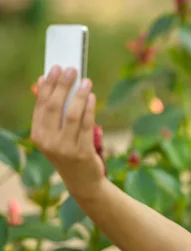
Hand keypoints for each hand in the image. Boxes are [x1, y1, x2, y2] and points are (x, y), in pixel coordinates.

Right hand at [31, 66, 105, 200]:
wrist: (83, 181)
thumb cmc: (69, 153)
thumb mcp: (55, 136)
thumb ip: (51, 114)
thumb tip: (44, 83)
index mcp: (38, 135)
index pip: (41, 105)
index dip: (48, 86)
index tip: (54, 69)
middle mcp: (48, 142)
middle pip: (54, 107)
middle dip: (62, 85)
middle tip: (70, 69)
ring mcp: (65, 148)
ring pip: (72, 115)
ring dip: (79, 95)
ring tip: (86, 81)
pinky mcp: (82, 152)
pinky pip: (86, 125)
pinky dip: (89, 109)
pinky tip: (92, 97)